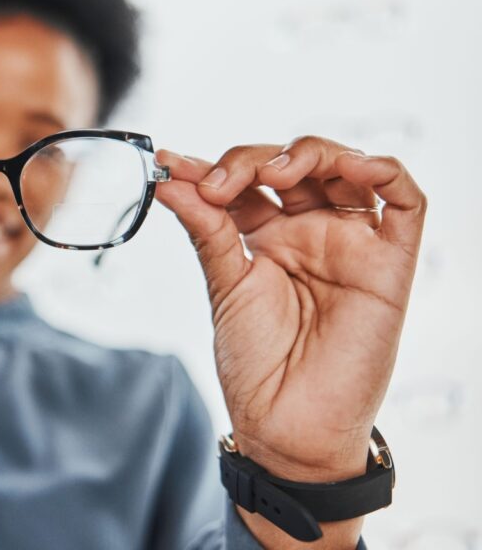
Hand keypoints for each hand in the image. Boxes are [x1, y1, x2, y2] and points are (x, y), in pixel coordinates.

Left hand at [156, 137, 425, 547]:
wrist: (286, 423)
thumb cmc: (256, 362)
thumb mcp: (225, 284)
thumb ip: (206, 227)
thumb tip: (169, 179)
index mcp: (266, 237)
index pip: (245, 181)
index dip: (211, 167)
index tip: (171, 165)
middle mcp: (309, 233)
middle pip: (292, 164)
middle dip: (252, 160)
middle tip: (218, 183)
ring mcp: (351, 243)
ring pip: (345, 168)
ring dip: (311, 153)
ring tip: (272, 174)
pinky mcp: (391, 262)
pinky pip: (406, 201)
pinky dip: (383, 169)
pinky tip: (348, 165)